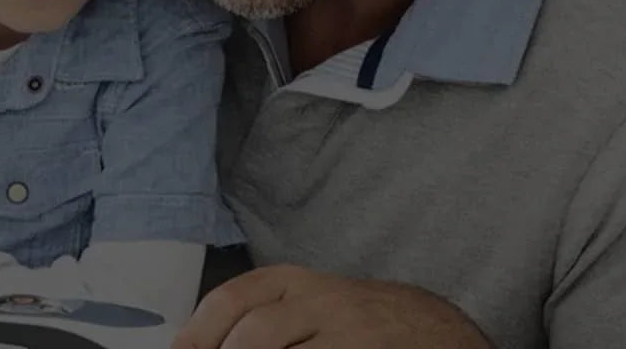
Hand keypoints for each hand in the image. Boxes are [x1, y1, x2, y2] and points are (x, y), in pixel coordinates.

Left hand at [172, 265, 491, 348]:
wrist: (429, 331)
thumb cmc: (354, 323)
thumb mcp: (306, 304)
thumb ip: (257, 319)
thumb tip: (196, 344)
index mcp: (294, 283)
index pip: (233, 299)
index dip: (198, 333)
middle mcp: (319, 301)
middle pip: (255, 332)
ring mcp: (346, 332)